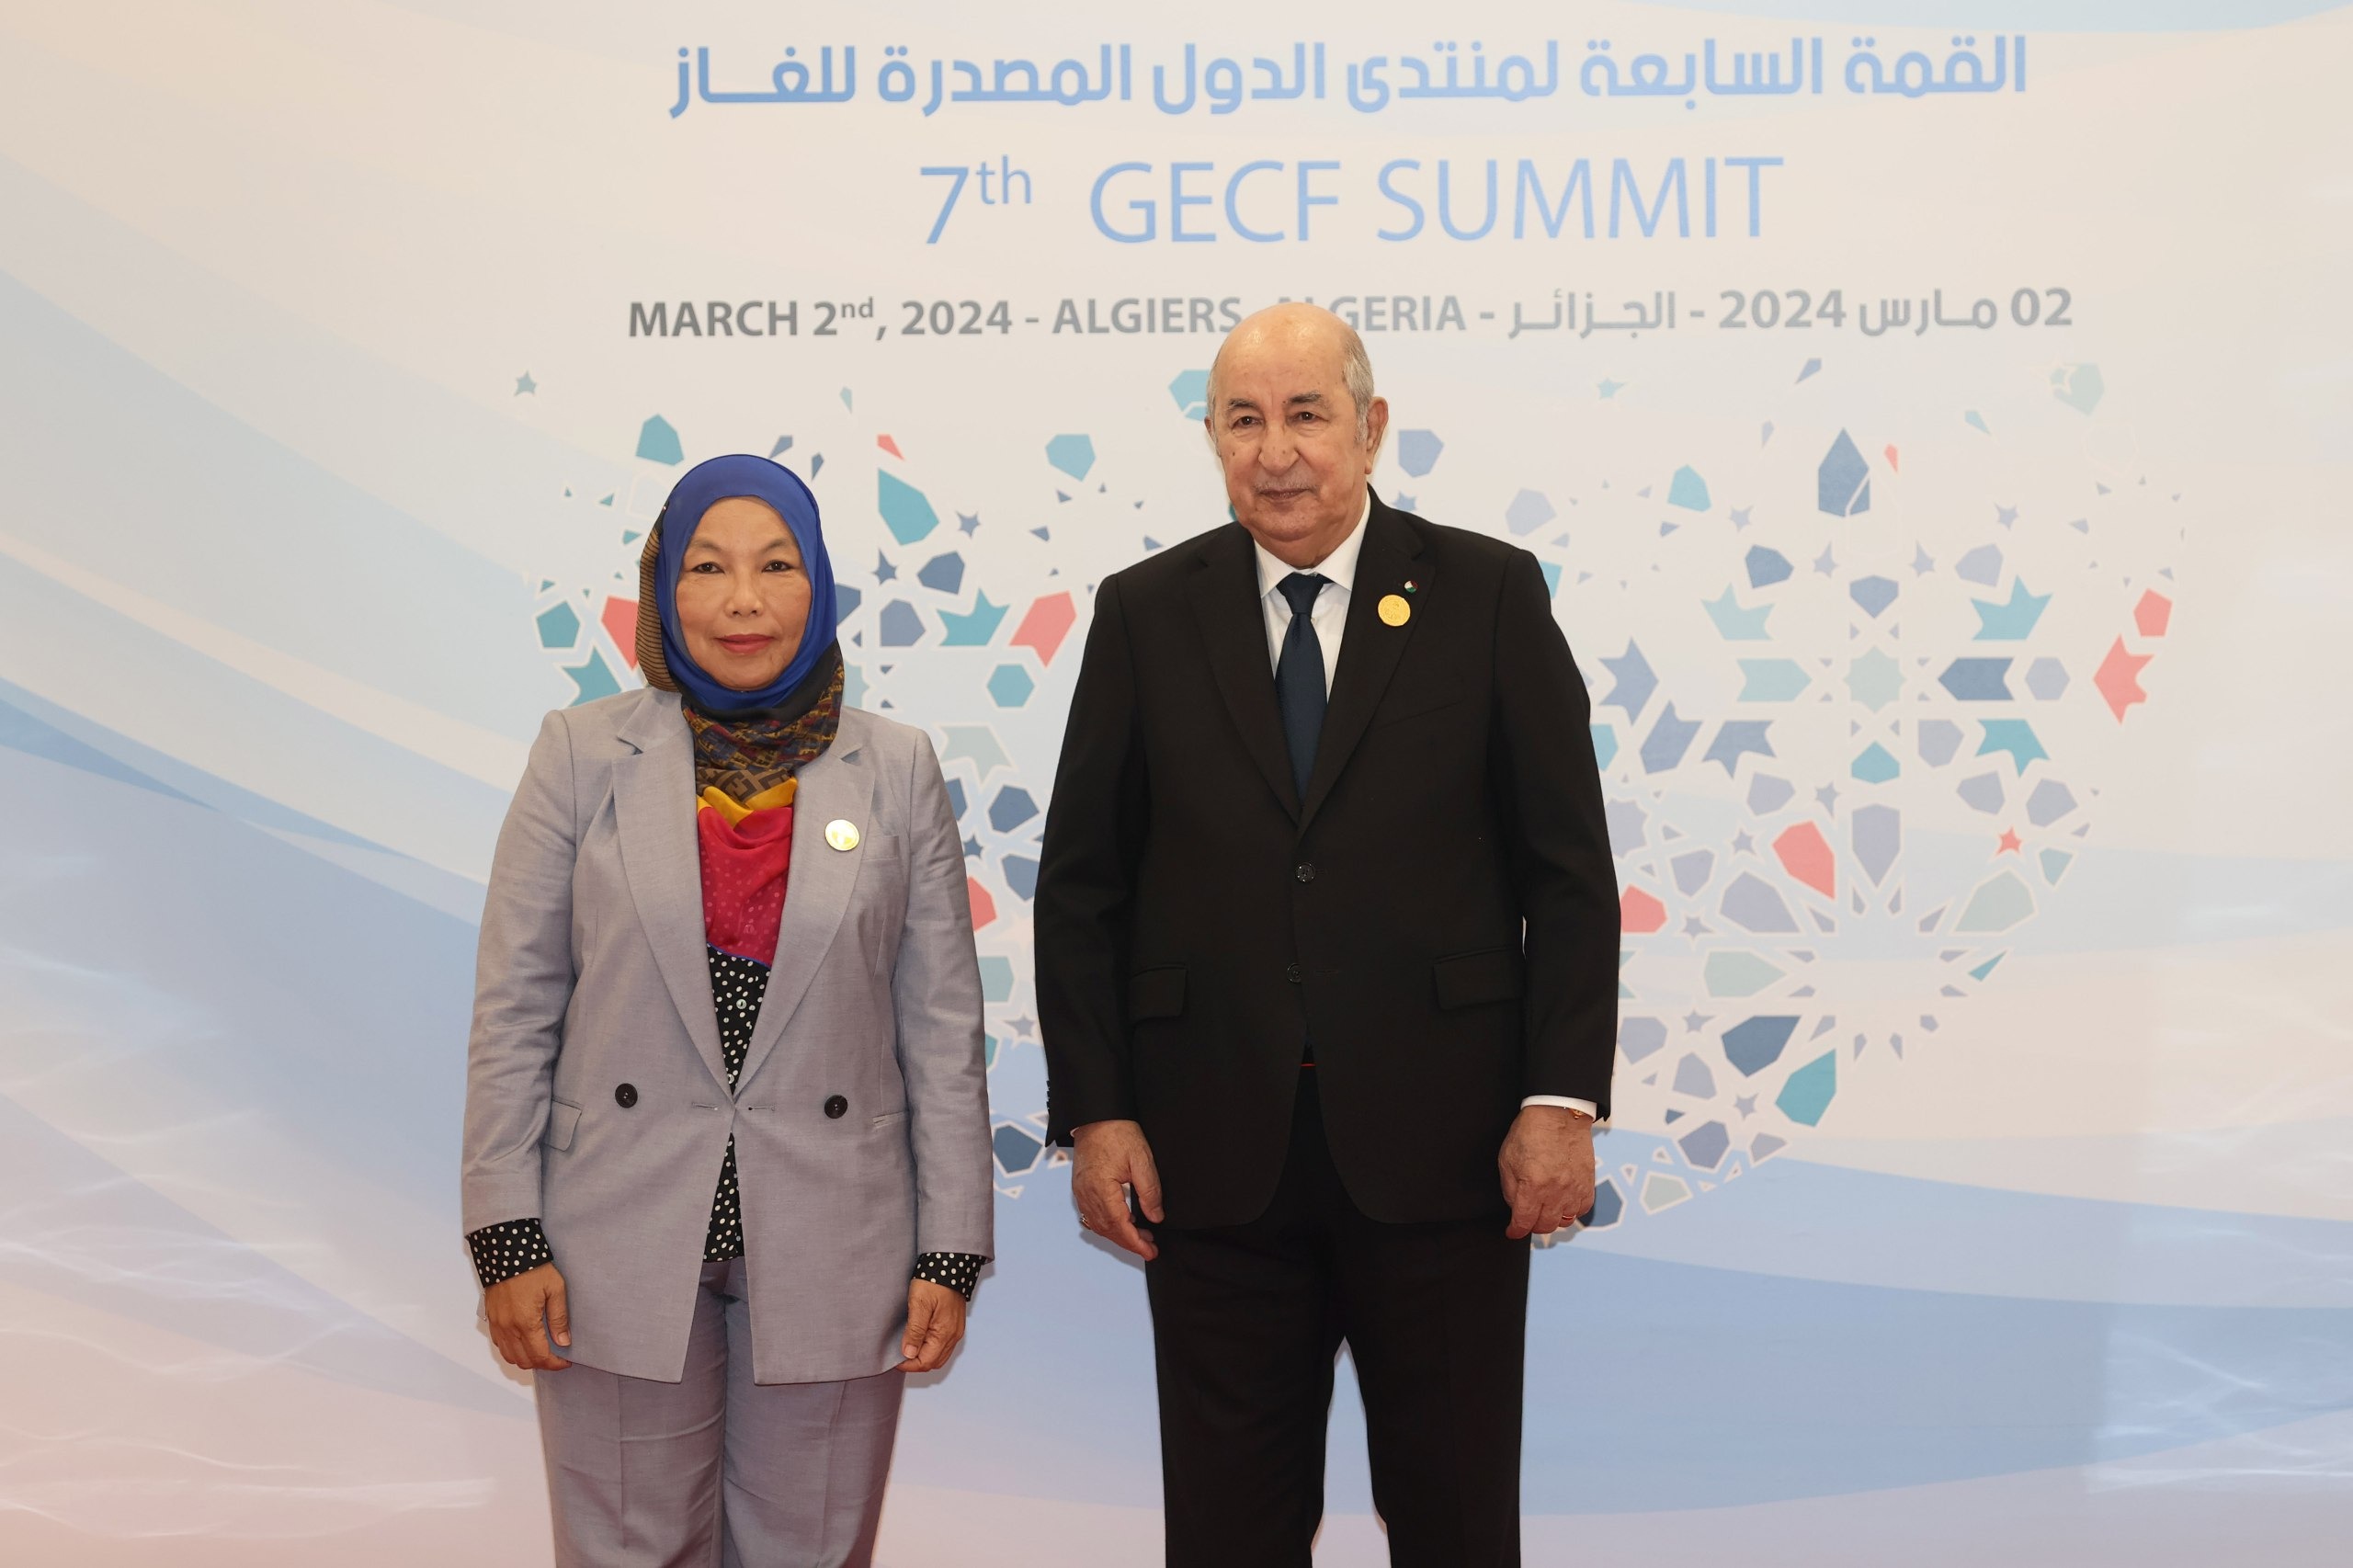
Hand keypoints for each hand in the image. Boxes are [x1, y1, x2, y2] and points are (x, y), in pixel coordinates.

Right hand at [485, 1262, 571, 1370]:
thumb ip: (559, 1318)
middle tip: (556, 1358)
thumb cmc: (533, 1268)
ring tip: (541, 1352)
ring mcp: (497, 1324)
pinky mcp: (491, 1319)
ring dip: (526, 1359)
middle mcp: (508, 1328)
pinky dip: (512, 1351)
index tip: (565, 1362)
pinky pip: (500, 1345)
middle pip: (524, 1361)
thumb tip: (563, 1342)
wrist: (506, 1253)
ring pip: (509, 1356)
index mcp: (525, 1323)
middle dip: (542, 1364)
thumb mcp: (555, 1289)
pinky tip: (524, 1343)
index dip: (555, 1364)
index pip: (540, 1356)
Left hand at [897, 1279, 967, 1371]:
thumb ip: (914, 1331)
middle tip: (898, 1356)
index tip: (894, 1359)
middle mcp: (953, 1336)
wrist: (950, 1264)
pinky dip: (930, 1348)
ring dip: (923, 1356)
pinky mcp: (954, 1325)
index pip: (925, 1362)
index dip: (908, 1365)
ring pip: (938, 1356)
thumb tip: (908, 1353)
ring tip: (906, 1347)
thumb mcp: (919, 1304)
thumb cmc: (934, 1281)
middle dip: (915, 1363)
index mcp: (944, 1333)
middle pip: (933, 1363)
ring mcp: (955, 1331)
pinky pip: (943, 1346)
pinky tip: (919, 1339)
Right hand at [1070, 1118, 1164, 1260]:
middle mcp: (1086, 1194)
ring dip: (1119, 1234)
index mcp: (1101, 1188)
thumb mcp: (1141, 1159)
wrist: (1096, 1115)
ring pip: (1098, 1225)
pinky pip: (1092, 1214)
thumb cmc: (1117, 1132)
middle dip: (1129, 1241)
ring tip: (1140, 1235)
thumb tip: (1155, 1217)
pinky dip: (1108, 1224)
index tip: (1150, 1251)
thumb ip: (1149, 1191)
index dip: (1135, 1243)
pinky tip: (1123, 1220)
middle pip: (1107, 1230)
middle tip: (1150, 1246)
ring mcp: (1080, 1191)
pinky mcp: (1080, 1187)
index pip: (1119, 1226)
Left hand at [1499, 1106, 1597, 1238]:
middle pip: (1545, 1226)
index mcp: (1533, 1186)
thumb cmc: (1530, 1132)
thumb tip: (1515, 1208)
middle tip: (1528, 1217)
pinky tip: (1563, 1201)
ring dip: (1552, 1219)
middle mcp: (1556, 1192)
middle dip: (1532, 1225)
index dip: (1515, 1231)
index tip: (1513, 1231)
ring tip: (1545, 1208)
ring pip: (1565, 1221)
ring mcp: (1574, 1189)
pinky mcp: (1588, 1183)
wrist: (1559, 1114)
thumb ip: (1510, 1189)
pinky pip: (1582, 1209)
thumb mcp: (1507, 1159)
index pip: (1524, 1222)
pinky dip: (1571, 1210)